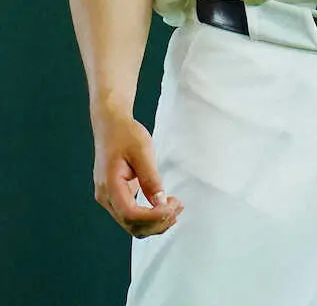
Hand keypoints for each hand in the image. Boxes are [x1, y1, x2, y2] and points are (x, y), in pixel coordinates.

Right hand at [92, 109, 182, 236]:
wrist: (110, 125)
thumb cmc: (125, 134)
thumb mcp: (142, 151)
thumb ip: (151, 178)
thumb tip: (161, 203)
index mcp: (110, 185)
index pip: (130, 214)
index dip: (153, 217)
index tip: (171, 207)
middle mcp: (106, 197)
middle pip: (131, 224)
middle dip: (157, 222)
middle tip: (178, 207)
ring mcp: (109, 199)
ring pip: (132, 224)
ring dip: (155, 222)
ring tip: (175, 208)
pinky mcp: (115, 197)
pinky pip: (132, 216)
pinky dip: (149, 217)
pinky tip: (165, 208)